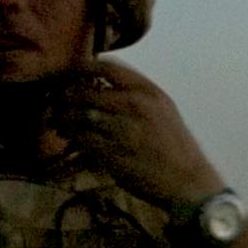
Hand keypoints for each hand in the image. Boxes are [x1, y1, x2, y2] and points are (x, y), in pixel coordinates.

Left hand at [60, 59, 221, 208]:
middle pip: (87, 92)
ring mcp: (123, 130)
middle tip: (59, 101)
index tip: (71, 72)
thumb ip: (137, 93)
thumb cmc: (174, 145)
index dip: (84, 67)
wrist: (188, 181)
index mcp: (148, 92)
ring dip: (65, 117)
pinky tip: (71, 138)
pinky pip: (82, 140)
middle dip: (67, 96)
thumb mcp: (163, 109)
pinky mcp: (113, 154)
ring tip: (60, 121)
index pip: (109, 68)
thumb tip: (103, 82)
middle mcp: (135, 106)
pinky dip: (72, 137)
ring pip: (80, 116)